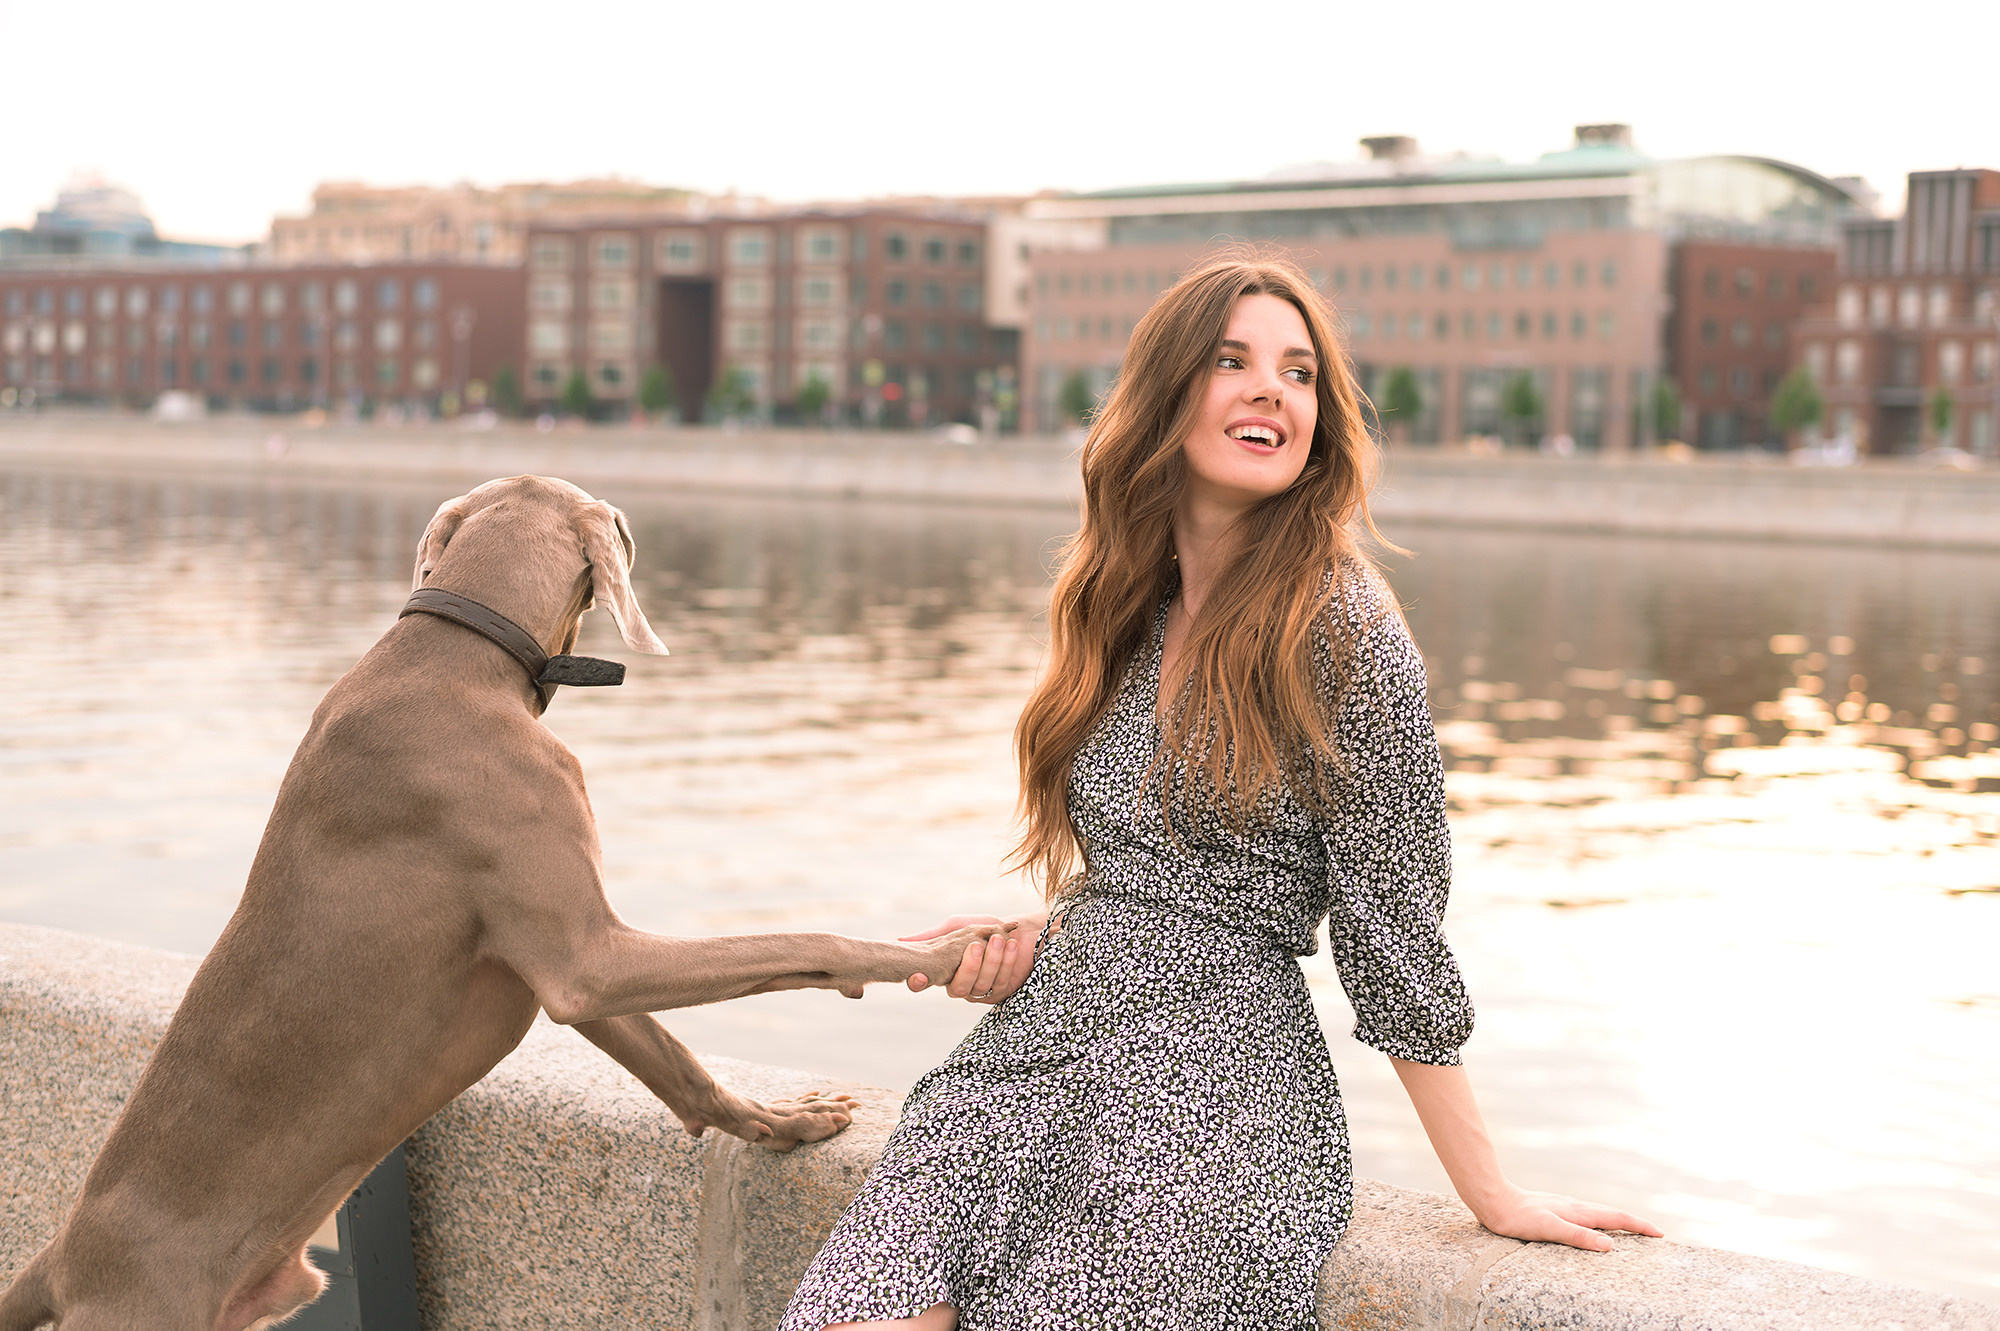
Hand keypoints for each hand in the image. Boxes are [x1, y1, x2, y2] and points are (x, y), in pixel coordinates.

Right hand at [901, 912, 1049, 1004]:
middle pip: (957, 988)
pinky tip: (1010, 944)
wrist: (1018, 930)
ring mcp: (979, 991)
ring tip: (998, 938)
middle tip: (976, 945)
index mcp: (944, 970)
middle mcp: (959, 984)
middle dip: (969, 967)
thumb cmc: (984, 928)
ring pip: (980, 986)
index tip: (918, 976)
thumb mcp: (956, 927)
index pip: (922, 983)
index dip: (918, 983)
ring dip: (991, 961)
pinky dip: (1006, 962)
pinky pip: (1000, 983)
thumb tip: (901, 941)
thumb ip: (933, 934)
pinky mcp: (1000, 992)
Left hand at [1471, 1186, 1662, 1251]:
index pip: (1617, 1219)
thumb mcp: (1549, 1229)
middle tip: (1655, 1234)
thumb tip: (1610, 1246)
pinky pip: (1586, 1216)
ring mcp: (1565, 1206)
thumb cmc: (1518, 1217)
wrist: (1494, 1200)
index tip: (1660, 1234)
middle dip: (1635, 1224)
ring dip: (1619, 1222)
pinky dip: (1600, 1221)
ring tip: (1631, 1231)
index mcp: (1578, 1212)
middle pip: (1612, 1215)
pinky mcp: (1555, 1209)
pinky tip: (1593, 1226)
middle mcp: (1575, 1206)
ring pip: (1599, 1214)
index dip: (1640, 1226)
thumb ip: (1578, 1236)